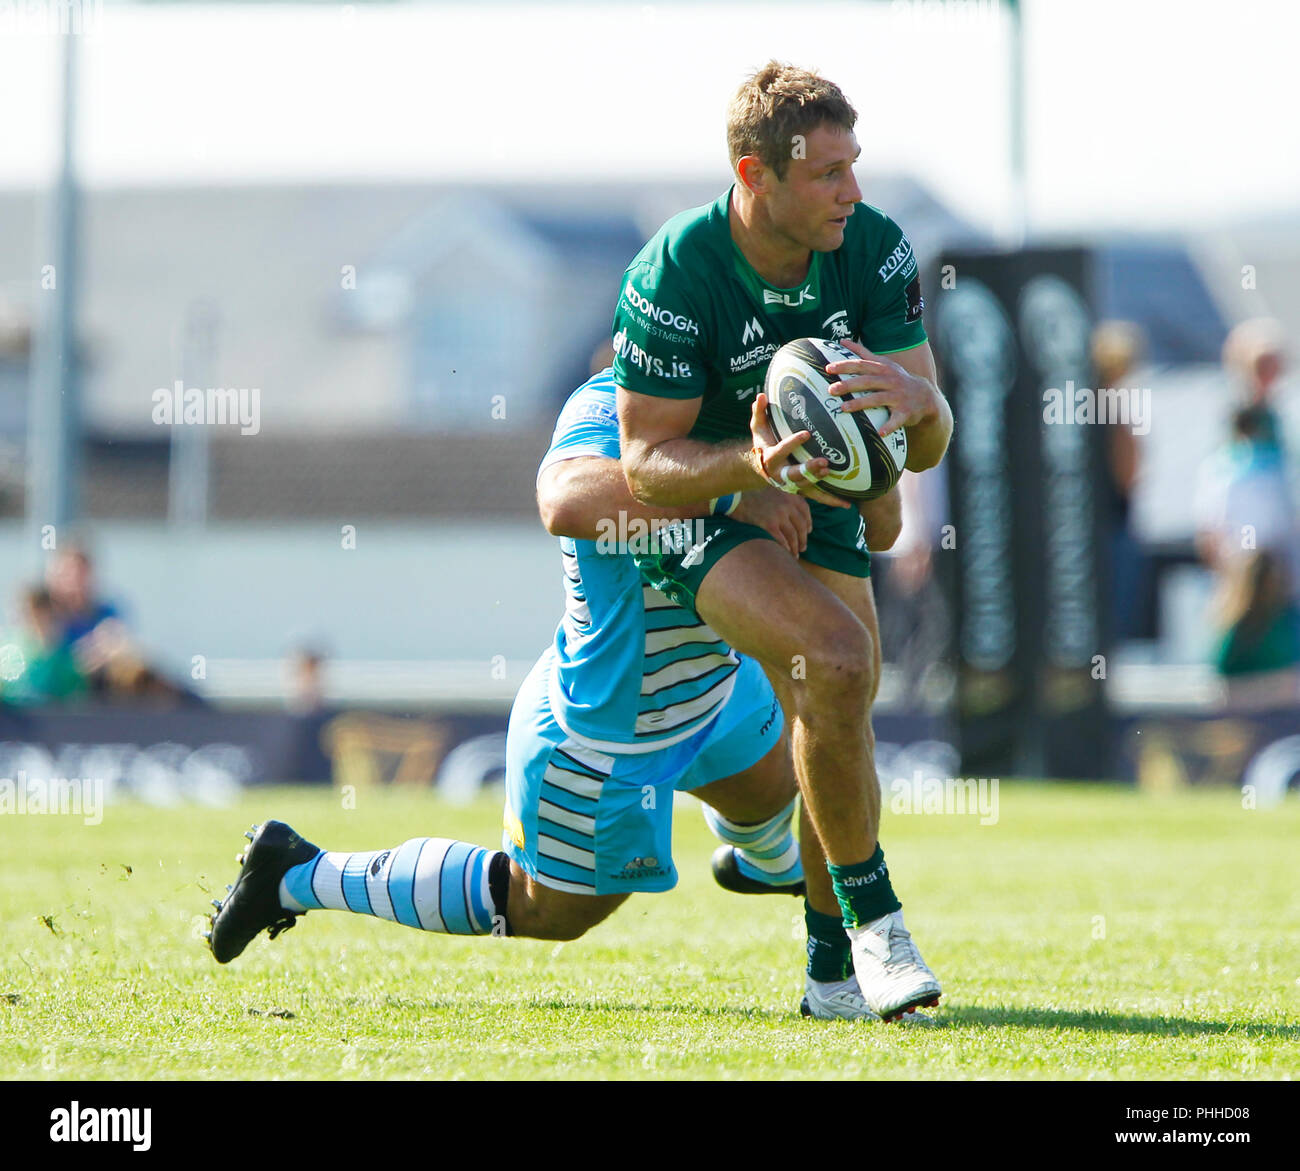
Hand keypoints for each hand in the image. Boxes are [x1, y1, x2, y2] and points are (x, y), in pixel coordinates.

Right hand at [731, 486, 812, 556]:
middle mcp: (787, 504)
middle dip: (803, 539)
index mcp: (789, 495)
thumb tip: (793, 514)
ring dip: (795, 547)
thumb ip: (784, 499)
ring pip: (793, 535)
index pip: (805, 510)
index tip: (808, 531)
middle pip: (801, 525)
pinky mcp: (769, 525)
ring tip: (795, 554)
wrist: (735, 500)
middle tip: (803, 547)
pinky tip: (786, 553)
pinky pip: (782, 540)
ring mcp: (779, 515)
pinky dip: (785, 548)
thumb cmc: (752, 496)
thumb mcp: (772, 491)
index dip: (808, 522)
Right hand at [747, 392, 849, 508]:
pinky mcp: (802, 490)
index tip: (806, 434)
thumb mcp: (757, 427)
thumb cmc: (763, 442)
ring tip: (832, 474)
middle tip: (825, 463)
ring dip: (820, 483)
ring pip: (807, 487)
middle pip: (795, 474)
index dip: (793, 443)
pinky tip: (846, 504)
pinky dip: (831, 500)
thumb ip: (759, 412)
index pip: (781, 451)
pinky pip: (817, 496)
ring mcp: (792, 484)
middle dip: (809, 470)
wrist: (760, 467)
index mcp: (771, 458)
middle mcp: (781, 474)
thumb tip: (761, 394)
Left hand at [824, 338, 938, 436]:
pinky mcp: (905, 412)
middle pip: (867, 381)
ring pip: (878, 399)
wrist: (925, 396)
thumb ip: (863, 353)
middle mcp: (890, 381)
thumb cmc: (897, 379)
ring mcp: (898, 396)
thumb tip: (842, 341)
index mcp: (883, 369)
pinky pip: (896, 420)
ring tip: (843, 408)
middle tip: (831, 389)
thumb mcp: (884, 364)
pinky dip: (889, 426)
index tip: (828, 368)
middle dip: (849, 384)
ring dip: (860, 403)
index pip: (862, 364)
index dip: (846, 365)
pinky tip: (880, 433)